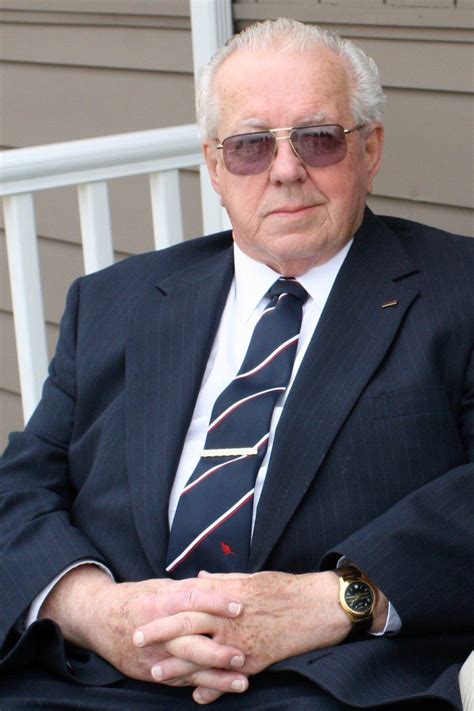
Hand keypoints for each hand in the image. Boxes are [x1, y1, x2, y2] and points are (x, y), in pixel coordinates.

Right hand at [39, 565, 248, 694]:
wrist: (98, 620)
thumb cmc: (135, 599)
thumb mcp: (159, 587)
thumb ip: (186, 589)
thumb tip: (216, 584)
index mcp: (159, 603)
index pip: (191, 601)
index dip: (216, 603)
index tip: (239, 606)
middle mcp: (157, 632)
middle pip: (189, 643)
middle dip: (217, 653)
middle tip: (242, 656)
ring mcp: (154, 656)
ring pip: (187, 669)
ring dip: (215, 678)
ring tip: (241, 682)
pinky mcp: (151, 672)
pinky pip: (179, 681)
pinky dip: (201, 686)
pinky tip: (220, 690)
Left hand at [135, 570, 352, 703]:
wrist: (315, 607)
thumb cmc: (283, 587)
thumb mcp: (250, 577)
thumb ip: (221, 581)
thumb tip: (197, 578)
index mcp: (226, 594)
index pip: (188, 598)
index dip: (165, 604)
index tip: (144, 608)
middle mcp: (229, 618)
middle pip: (187, 624)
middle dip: (159, 632)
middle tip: (136, 638)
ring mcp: (240, 641)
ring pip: (202, 655)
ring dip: (178, 665)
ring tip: (156, 672)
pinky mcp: (254, 660)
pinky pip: (228, 678)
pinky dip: (212, 688)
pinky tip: (197, 696)